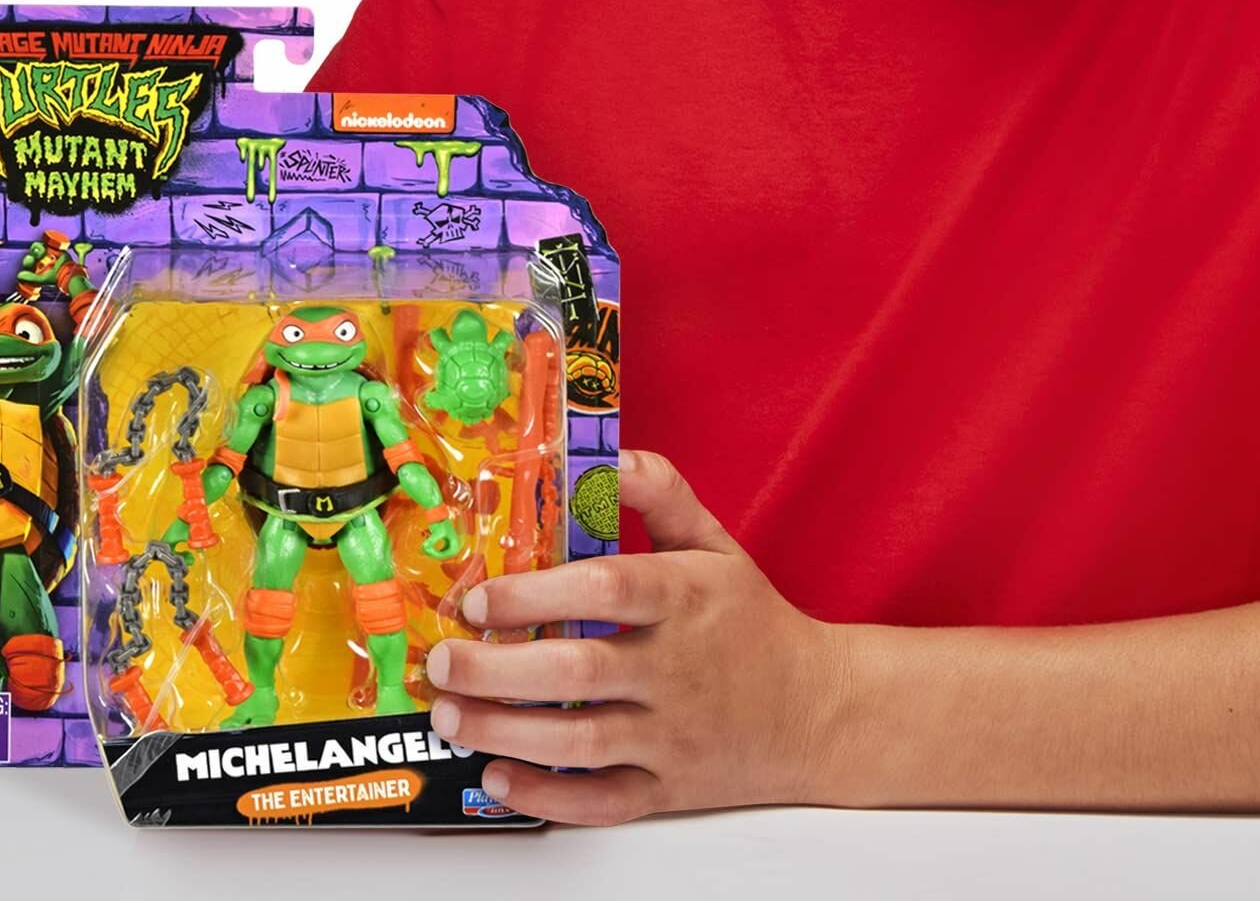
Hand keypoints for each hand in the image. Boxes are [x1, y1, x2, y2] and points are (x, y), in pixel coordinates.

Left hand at [420, 448, 846, 823]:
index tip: (479, 598)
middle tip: (442, 660)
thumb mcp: (715, 544)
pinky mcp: (668, 789)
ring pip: (581, 741)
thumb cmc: (750, 621)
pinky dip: (548, 797)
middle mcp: (678, 668)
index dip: (537, 595)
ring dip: (506, 731)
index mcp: (686, 598)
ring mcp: (673, 735)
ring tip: (451, 715)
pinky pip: (603, 802)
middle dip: (498, 670)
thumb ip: (661, 494)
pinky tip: (499, 777)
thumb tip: (605, 457)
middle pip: (580, 672)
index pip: (607, 589)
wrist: (817, 712)